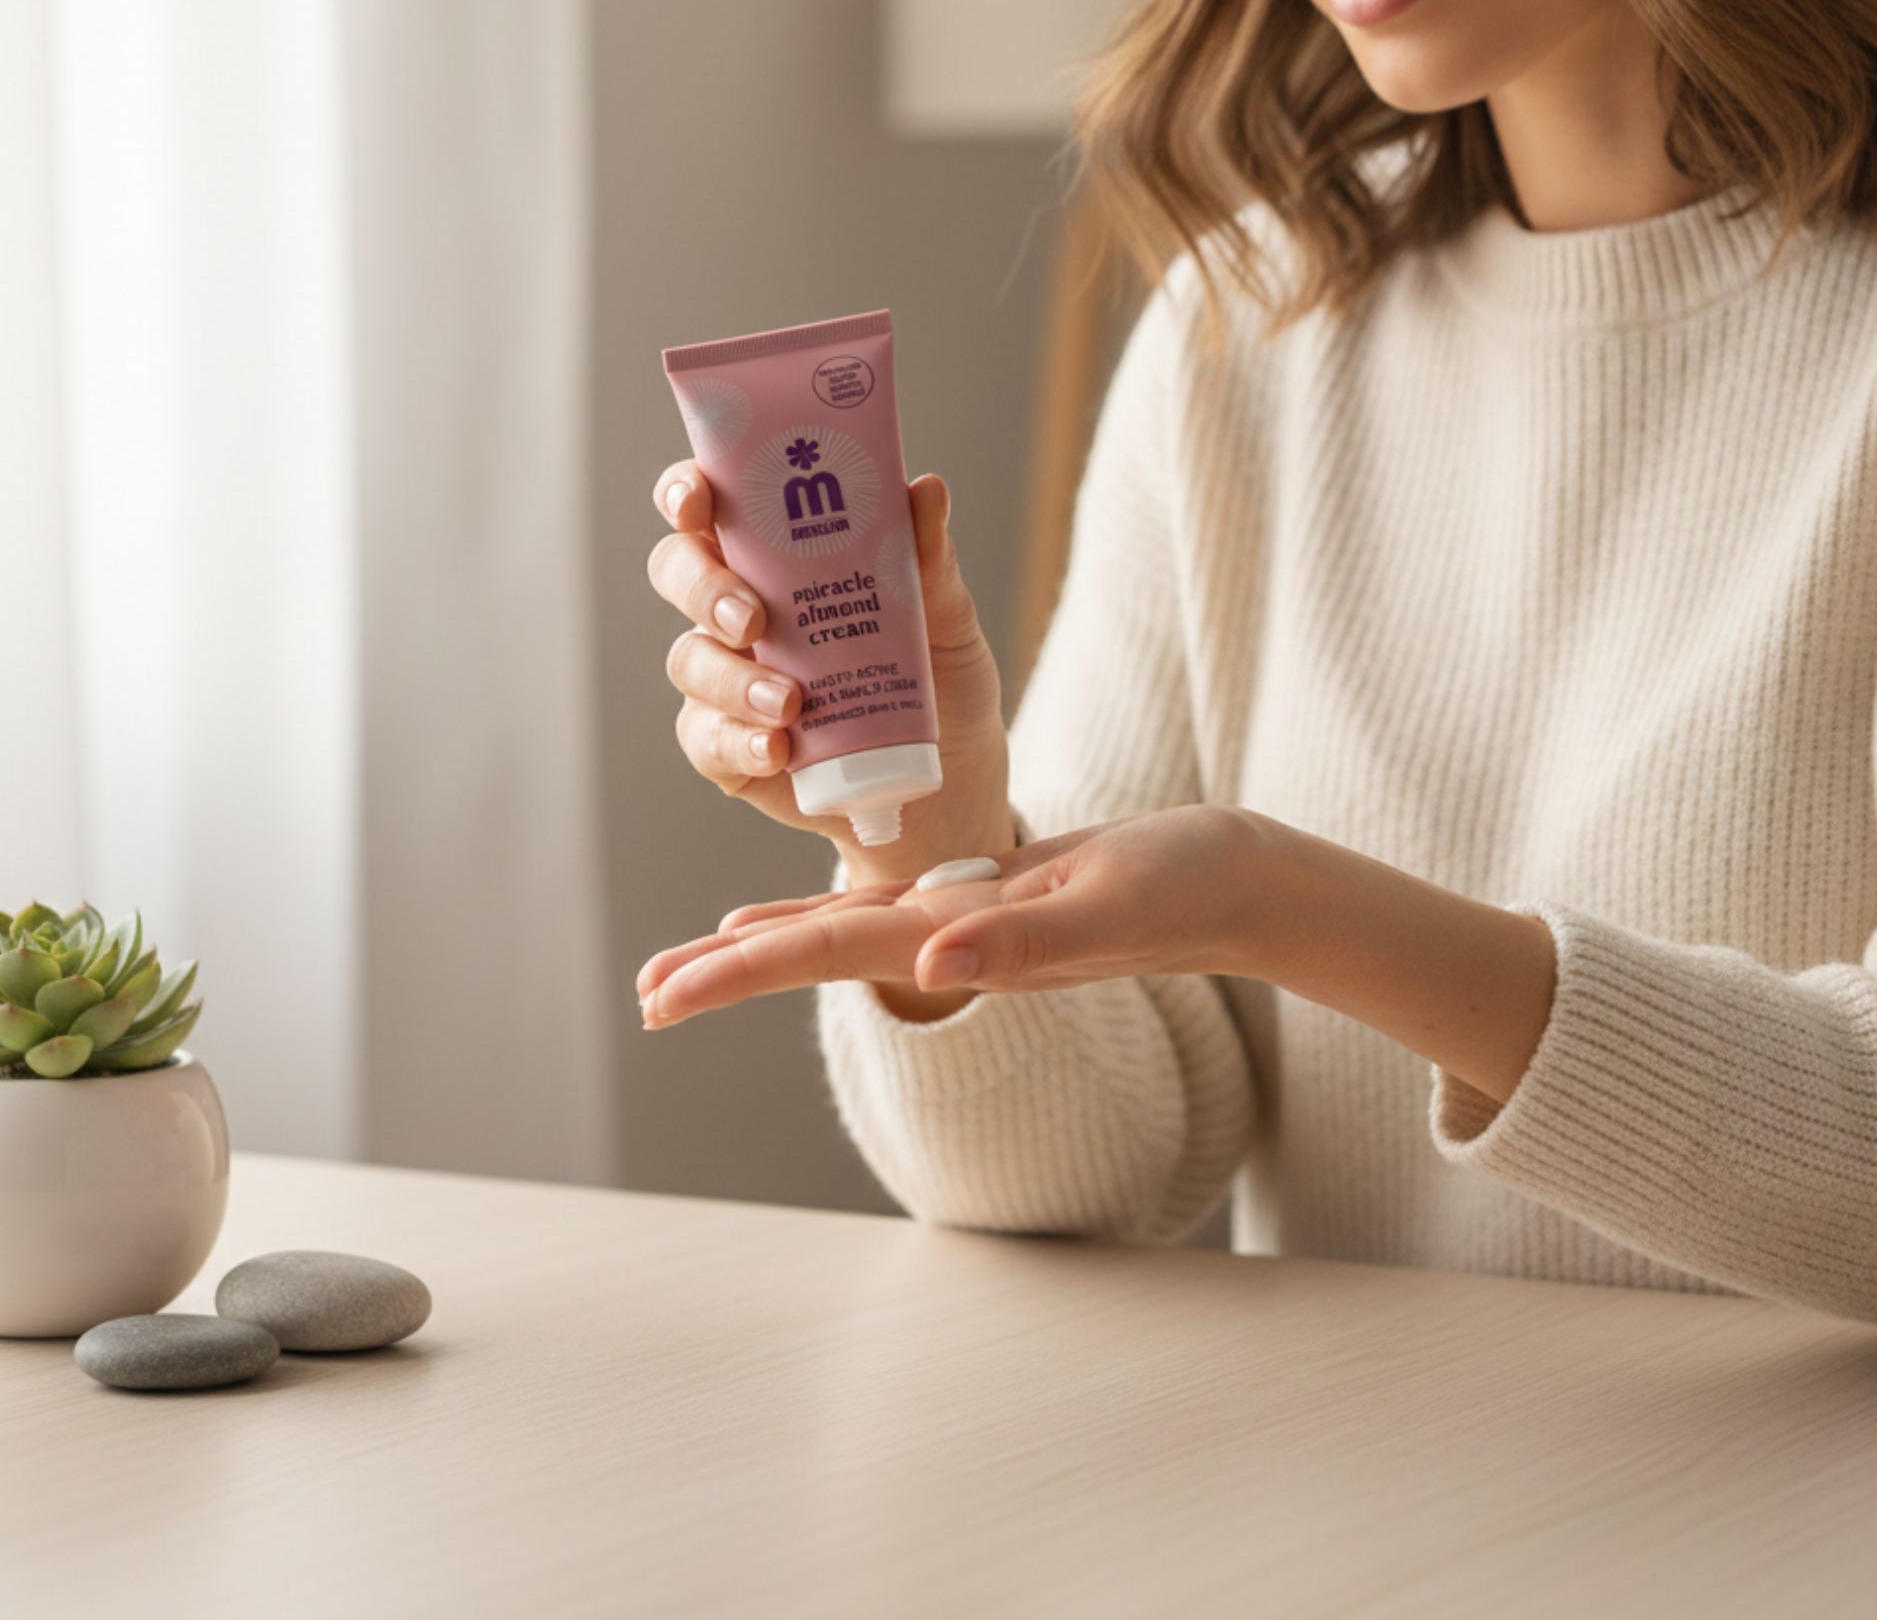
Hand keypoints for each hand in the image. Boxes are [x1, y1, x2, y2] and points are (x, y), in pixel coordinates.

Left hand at [633, 804, 1293, 1027]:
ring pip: (836, 934)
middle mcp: (949, 937)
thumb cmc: (1186, 885)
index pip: (830, 954)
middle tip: (641, 993)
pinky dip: (815, 914)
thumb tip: (928, 963)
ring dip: (754, 953)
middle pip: (814, 953)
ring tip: (679, 967)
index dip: (739, 971)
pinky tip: (773, 919)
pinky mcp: (980, 893)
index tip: (660, 995)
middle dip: (722, 973)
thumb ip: (1022, 940)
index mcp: (964, 940)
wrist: (1235, 882)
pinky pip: (878, 906)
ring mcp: (962, 920)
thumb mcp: (1107, 902)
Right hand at [644, 460, 1012, 863]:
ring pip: (690, 660)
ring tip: (792, 704)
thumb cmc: (938, 680)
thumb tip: (927, 491)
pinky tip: (778, 750)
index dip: (687, 491)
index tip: (697, 502)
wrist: (949, 779)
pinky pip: (706, 738)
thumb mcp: (946, 617)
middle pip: (678, 571)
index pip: (712, 504)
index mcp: (779, 554)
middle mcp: (739, 606)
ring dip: (732, 679)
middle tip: (753, 619)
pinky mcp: (728, 746)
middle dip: (703, 588)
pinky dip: (738, 742)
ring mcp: (727, 678)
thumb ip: (929, 560)